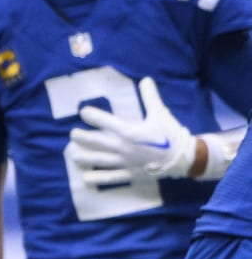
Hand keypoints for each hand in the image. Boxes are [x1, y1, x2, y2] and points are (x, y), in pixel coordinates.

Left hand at [70, 78, 195, 185]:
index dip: (92, 116)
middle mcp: (123, 147)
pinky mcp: (130, 174)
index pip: (105, 121)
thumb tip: (146, 79)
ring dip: (85, 157)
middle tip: (73, 134)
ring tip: (73, 154)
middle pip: (96, 142)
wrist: (184, 157)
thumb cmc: (171, 134)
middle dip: (82, 138)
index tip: (83, 112)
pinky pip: (111, 177)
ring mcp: (125, 162)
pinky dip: (98, 178)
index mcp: (129, 131)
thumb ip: (150, 97)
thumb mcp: (160, 113)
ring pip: (99, 159)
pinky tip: (86, 178)